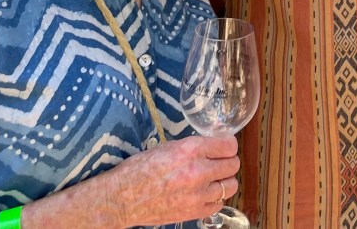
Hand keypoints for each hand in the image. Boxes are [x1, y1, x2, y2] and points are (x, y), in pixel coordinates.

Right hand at [109, 134, 239, 226]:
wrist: (123, 198)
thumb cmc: (140, 169)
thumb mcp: (167, 147)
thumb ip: (192, 147)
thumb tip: (211, 147)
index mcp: (190, 150)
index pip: (229, 145)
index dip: (228, 145)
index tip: (224, 147)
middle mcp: (198, 171)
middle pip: (233, 165)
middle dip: (228, 162)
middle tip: (219, 163)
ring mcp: (198, 194)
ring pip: (231, 186)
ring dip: (224, 181)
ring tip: (214, 180)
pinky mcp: (194, 212)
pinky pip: (218, 204)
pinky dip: (214, 199)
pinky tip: (204, 194)